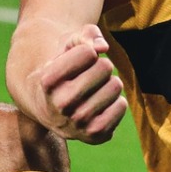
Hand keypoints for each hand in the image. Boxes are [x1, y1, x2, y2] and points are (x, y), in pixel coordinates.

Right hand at [30, 24, 126, 143]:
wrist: (49, 107)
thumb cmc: (62, 68)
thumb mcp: (67, 45)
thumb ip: (85, 35)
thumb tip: (102, 47)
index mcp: (48, 81)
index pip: (89, 52)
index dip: (87, 52)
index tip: (76, 61)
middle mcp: (60, 105)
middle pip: (105, 67)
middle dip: (101, 65)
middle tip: (87, 76)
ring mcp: (78, 123)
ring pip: (116, 86)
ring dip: (108, 83)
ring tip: (92, 91)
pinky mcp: (95, 136)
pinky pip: (121, 106)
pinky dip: (116, 102)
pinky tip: (100, 105)